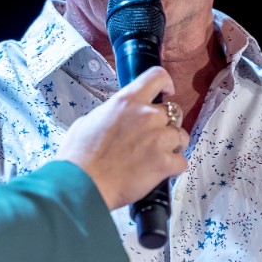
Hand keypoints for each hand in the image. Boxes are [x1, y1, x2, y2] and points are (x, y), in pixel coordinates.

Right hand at [56, 65, 188, 208]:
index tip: (168, 92)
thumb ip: (111, 113)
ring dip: (173, 146)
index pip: (157, 77)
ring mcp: (158, 139)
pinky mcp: (164, 163)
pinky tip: (159, 172)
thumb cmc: (79, 157)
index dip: (166, 83)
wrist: (81, 184)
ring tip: (157, 157)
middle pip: (174, 112)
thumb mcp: (89, 121)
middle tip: (155, 137)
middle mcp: (147, 115)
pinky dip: (173, 168)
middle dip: (167, 124)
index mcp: (127, 101)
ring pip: (182, 137)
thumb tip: (117, 117)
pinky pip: (181, 162)